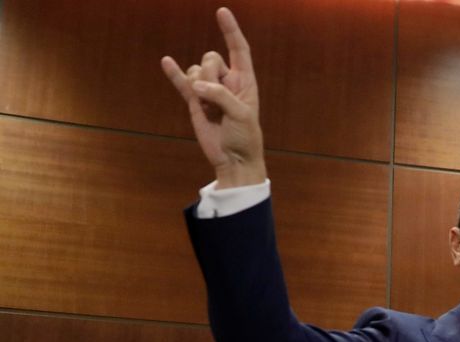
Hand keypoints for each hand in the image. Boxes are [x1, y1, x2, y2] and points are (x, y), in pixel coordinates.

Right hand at [160, 7, 265, 187]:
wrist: (233, 159)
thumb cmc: (245, 137)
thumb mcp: (241, 115)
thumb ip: (221, 96)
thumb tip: (197, 86)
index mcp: (245, 81)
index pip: (239, 49)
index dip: (231, 31)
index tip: (222, 11)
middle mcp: (227, 82)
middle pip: (211, 58)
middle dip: (210, 74)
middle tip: (216, 99)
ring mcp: (209, 90)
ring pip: (196, 71)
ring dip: (197, 86)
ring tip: (208, 108)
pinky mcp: (194, 101)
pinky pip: (181, 82)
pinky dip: (173, 73)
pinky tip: (166, 61)